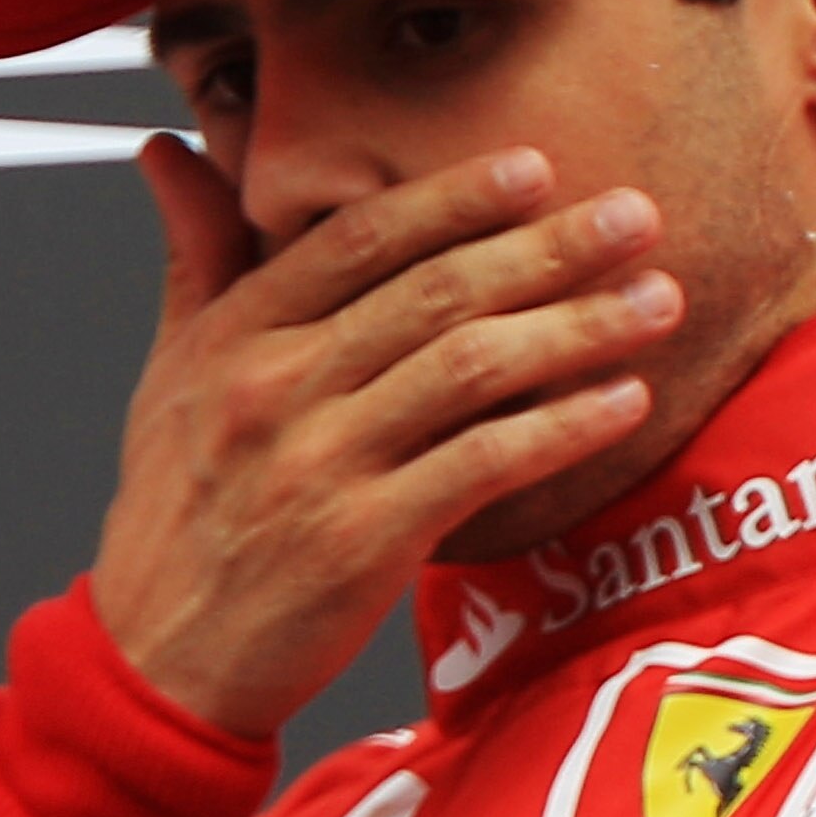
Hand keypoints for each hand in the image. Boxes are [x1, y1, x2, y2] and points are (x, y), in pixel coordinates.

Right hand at [89, 138, 680, 735]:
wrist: (156, 662)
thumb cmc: (177, 510)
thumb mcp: (170, 373)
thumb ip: (196, 257)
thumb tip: (173, 154)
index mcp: (235, 337)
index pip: (358, 239)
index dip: (455, 198)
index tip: (538, 166)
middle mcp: (274, 390)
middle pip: (435, 293)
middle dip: (550, 248)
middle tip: (639, 216)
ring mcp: (318, 466)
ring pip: (472, 369)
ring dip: (579, 328)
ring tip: (659, 300)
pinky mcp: (361, 542)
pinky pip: (484, 464)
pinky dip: (562, 427)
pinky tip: (625, 402)